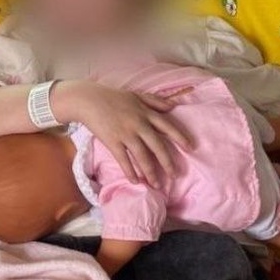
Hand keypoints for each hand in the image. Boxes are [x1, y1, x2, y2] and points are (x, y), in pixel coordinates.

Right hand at [61, 82, 192, 186]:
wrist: (89, 100)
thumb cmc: (113, 97)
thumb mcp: (137, 95)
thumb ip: (155, 101)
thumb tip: (173, 106)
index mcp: (146, 112)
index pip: (167, 126)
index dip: (180, 137)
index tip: (191, 147)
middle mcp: (139, 124)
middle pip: (157, 146)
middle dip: (167, 162)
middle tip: (175, 175)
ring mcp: (125, 134)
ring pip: (142, 156)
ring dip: (151, 172)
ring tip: (157, 184)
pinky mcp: (112, 141)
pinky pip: (124, 160)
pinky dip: (130, 171)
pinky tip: (136, 181)